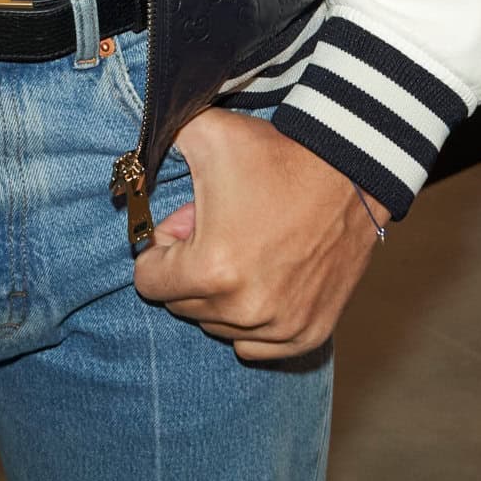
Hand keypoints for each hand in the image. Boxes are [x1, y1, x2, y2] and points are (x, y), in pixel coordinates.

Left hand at [131, 109, 388, 360]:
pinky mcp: (309, 333)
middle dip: (189, 269)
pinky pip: (255, 346)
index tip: (181, 228)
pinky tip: (261, 281)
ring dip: (219, 294)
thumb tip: (130, 167)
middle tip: (215, 229)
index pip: (149, 282)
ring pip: (217, 326)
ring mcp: (280, 326)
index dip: (159, 250)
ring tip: (242, 248)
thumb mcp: (205, 134)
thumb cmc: (275, 155)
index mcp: (211, 270)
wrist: (350, 169)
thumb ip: (155, 142)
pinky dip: (250, 322)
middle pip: (182, 304)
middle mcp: (245, 309)